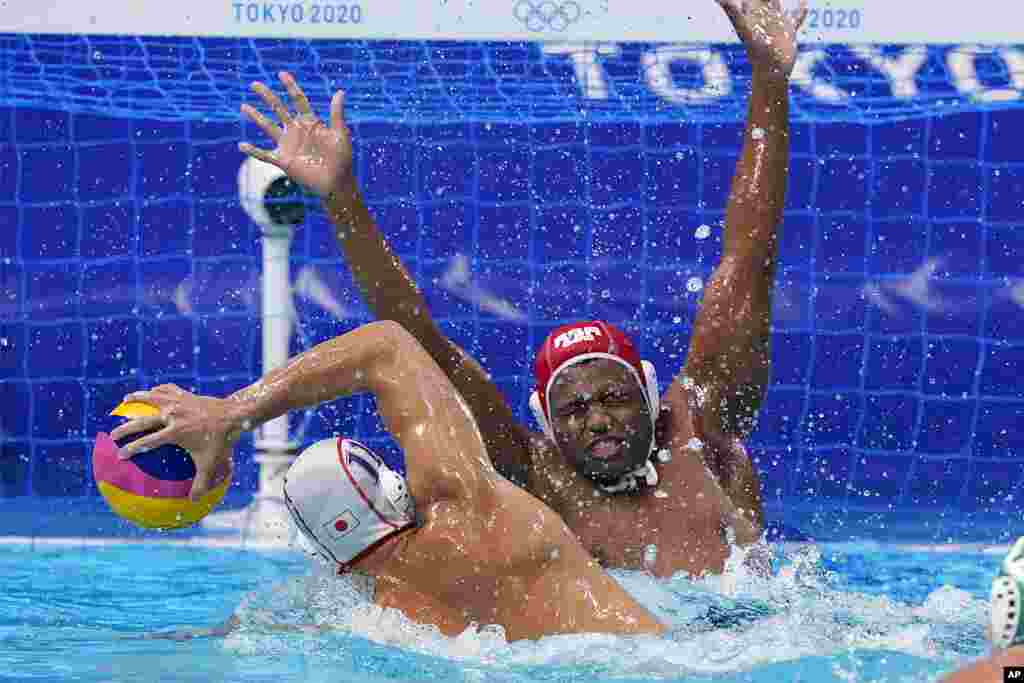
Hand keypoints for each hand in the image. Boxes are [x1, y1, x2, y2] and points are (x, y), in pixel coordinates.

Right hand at [110, 384, 241, 500]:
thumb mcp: (211, 463)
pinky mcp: (185, 394)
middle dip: (125, 428)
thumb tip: (193, 502)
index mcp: (175, 432)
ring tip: (124, 400)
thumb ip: (201, 483)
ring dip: (137, 398)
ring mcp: (178, 402)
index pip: (147, 442)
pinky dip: (158, 390)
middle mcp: (172, 415)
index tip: (119, 455)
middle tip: (112, 434)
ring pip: (152, 398)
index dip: (132, 449)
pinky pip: (167, 389)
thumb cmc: (221, 440)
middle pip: (142, 421)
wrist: (233, 413)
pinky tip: (153, 391)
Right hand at [239, 71, 353, 196]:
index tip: (281, 74)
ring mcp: (288, 145)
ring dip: (256, 117)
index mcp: (310, 122)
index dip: (290, 86)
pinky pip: (264, 155)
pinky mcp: (283, 160)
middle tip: (254, 84)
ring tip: (244, 106)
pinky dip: (253, 151)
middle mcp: (296, 130)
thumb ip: (337, 114)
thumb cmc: (341, 159)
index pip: (298, 100)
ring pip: (268, 127)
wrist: (336, 183)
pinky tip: (241, 145)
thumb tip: (340, 92)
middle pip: (278, 108)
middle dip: (267, 96)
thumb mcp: (340, 134)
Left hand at [716, 0, 807, 81]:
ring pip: (776, 6)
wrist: (771, 72)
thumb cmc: (757, 52)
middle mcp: (763, 18)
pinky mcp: (788, 32)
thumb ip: (731, 11)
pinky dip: (800, 10)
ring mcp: (776, 25)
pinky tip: (804, 2)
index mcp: (752, 15)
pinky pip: (795, 18)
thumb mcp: (742, 27)